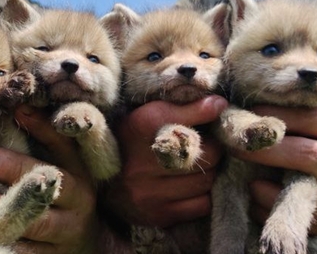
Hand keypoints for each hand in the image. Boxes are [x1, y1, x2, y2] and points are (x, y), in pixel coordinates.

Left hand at [0, 105, 100, 253]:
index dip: (43, 128)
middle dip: (14, 169)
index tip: (16, 111)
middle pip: (48, 183)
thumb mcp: (64, 166)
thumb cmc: (65, 196)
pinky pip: (28, 252)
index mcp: (79, 173)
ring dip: (6, 211)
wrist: (86, 245)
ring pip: (38, 222)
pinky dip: (6, 242)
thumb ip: (45, 138)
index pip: (64, 146)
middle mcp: (77, 202)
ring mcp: (65, 234)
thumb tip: (18, 106)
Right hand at [105, 95, 227, 227]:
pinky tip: (190, 186)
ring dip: (209, 173)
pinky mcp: (157, 214)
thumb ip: (186, 106)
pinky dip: (202, 195)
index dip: (211, 116)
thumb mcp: (149, 114)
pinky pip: (200, 205)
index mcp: (142, 126)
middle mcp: (143, 160)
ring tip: (196, 165)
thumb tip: (220, 104)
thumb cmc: (128, 138)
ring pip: (206, 181)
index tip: (216, 109)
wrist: (96, 178)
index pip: (194, 120)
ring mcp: (149, 191)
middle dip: (212, 149)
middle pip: (207, 155)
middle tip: (205, 145)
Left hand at [239, 104, 316, 241]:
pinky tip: (260, 197)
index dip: (272, 116)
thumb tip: (259, 112)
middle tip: (231, 142)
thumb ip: (313, 117)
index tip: (245, 114)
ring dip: (259, 184)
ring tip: (244, 174)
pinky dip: (270, 208)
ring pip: (292, 191)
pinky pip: (294, 217)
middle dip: (259, 149)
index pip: (307, 118)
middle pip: (298, 153)